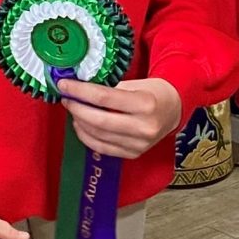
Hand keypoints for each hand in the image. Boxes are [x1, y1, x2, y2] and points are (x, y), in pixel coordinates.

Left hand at [57, 74, 183, 159]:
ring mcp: (139, 144)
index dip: (80, 91)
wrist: (174, 110)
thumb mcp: (135, 84)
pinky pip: (102, 148)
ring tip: (73, 110)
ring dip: (80, 122)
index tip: (64, 85)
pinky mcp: (134, 154)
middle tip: (66, 98)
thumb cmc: (153, 93)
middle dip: (77, 108)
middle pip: (98, 120)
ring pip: (98, 135)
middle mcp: (143, 127)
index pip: (104, 98)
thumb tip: (79, 88)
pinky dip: (87, 137)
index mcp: (145, 104)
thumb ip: (109, 88)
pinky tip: (81, 125)